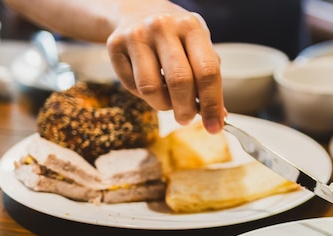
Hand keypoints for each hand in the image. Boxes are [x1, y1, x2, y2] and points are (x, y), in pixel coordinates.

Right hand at [106, 0, 225, 132]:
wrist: (138, 11)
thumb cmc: (176, 38)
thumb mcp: (198, 48)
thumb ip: (208, 79)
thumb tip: (217, 116)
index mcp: (191, 26)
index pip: (207, 71)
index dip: (212, 104)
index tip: (214, 127)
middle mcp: (163, 27)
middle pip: (179, 81)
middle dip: (185, 110)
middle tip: (186, 119)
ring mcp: (137, 34)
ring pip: (151, 88)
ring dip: (163, 106)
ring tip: (167, 102)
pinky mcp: (114, 45)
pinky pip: (131, 86)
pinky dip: (143, 97)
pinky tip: (151, 86)